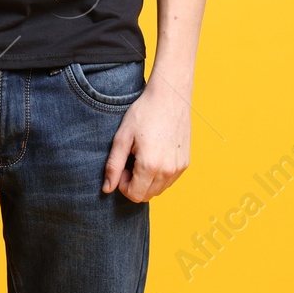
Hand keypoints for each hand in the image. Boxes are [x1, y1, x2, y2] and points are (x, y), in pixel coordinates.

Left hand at [103, 79, 190, 201]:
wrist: (170, 96)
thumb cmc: (144, 113)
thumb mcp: (122, 137)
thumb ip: (113, 166)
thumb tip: (107, 188)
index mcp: (150, 166)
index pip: (134, 195)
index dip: (123, 184)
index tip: (122, 165)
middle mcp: (168, 171)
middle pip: (146, 195)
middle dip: (134, 183)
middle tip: (131, 159)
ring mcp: (179, 168)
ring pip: (159, 190)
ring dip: (147, 180)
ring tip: (142, 155)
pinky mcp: (186, 163)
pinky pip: (169, 180)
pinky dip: (159, 174)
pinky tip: (154, 153)